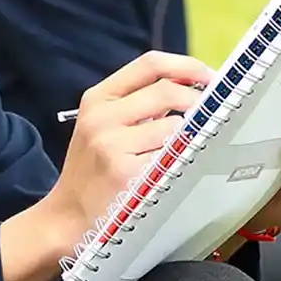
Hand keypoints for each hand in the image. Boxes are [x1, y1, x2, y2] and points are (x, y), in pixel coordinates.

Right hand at [44, 50, 215, 243]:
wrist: (68, 216)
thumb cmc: (94, 170)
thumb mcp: (103, 125)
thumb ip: (139, 103)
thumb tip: (194, 86)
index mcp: (98, 98)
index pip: (149, 64)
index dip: (186, 66)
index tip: (210, 76)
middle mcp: (102, 117)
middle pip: (167, 91)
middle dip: (198, 100)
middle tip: (213, 112)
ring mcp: (112, 145)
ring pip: (174, 126)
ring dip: (187, 137)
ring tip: (180, 151)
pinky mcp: (126, 173)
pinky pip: (170, 157)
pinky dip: (178, 161)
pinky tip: (170, 172)